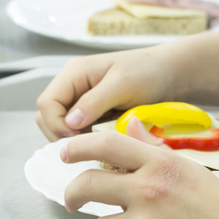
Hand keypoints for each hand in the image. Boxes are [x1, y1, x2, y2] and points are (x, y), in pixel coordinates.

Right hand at [35, 49, 176, 139]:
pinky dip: (88, 141)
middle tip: (89, 145)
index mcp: (74, 74)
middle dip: (63, 135)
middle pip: (48, 117)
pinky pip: (80, 132)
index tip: (79, 138)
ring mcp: (82, 102)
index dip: (57, 124)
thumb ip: (94, 102)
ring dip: (76, 140)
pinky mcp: (94, 115)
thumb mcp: (123, 84)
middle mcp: (73, 87)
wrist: (171, 75)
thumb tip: (70, 122)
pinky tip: (105, 143)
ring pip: (62, 128)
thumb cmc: (149, 72)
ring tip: (99, 144)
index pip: (47, 104)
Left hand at [63, 120, 218, 218]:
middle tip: (73, 201)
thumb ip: (148, 145)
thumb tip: (127, 127)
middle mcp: (147, 191)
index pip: (105, 146)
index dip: (78, 148)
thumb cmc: (210, 194)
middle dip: (72, 194)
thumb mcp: (180, 161)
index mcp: (156, 163)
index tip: (66, 154)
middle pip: (87, 186)